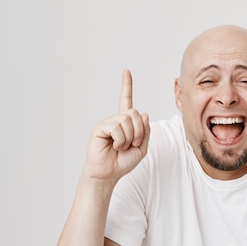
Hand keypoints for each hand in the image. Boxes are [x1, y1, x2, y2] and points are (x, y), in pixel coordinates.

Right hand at [83, 69, 149, 183]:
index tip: (126, 71)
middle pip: (135, 113)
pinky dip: (121, 140)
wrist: (109, 174)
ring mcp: (107, 123)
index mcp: (125, 123)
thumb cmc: (122, 162)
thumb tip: (144, 113)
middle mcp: (115, 120)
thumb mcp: (142, 148)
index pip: (126, 101)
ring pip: (128, 120)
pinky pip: (117, 127)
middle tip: (133, 144)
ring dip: (130, 137)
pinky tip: (115, 146)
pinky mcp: (99, 128)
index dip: (126, 86)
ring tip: (122, 147)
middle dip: (139, 131)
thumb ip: (146, 131)